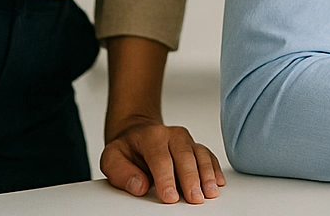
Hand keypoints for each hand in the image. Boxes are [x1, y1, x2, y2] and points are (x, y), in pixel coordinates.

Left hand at [101, 119, 224, 203]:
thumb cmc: (126, 148)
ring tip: (209, 192)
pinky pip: (208, 155)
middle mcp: (172, 135)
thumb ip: (121, 173)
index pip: (161, 159)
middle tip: (195, 198)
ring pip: (200, 155)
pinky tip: (217, 182)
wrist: (137, 132)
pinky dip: (214, 169)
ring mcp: (186, 140)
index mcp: (151, 137)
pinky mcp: (195, 146)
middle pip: (185, 156)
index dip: (166, 179)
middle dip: (191, 179)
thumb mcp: (111, 158)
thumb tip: (140, 186)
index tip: (170, 197)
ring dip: (207, 175)